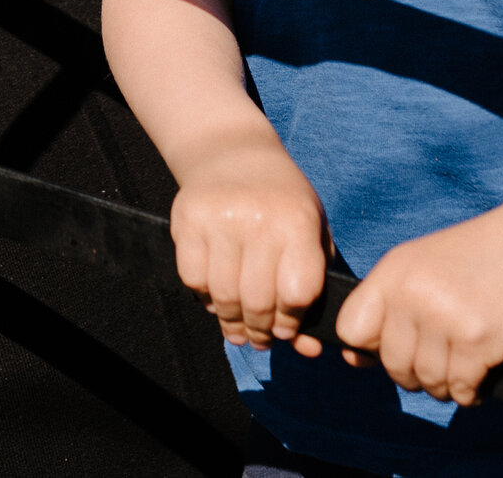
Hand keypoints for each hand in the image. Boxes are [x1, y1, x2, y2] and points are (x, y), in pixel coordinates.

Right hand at [168, 141, 331, 355]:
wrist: (233, 151)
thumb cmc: (282, 201)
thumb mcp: (311, 234)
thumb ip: (315, 290)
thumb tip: (310, 350)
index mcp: (297, 221)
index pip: (296, 293)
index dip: (291, 322)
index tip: (287, 329)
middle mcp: (259, 218)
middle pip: (258, 301)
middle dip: (260, 331)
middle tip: (260, 339)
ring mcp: (220, 217)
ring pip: (223, 295)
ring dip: (231, 322)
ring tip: (238, 329)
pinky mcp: (187, 218)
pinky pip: (192, 278)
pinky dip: (204, 298)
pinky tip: (216, 298)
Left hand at [334, 208, 502, 405]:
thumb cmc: (472, 260)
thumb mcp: (418, 267)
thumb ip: (384, 310)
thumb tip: (352, 362)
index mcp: (392, 273)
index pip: (351, 329)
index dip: (370, 344)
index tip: (394, 344)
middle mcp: (413, 294)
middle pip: (392, 364)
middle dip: (412, 373)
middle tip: (436, 363)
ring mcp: (446, 318)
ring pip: (429, 381)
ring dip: (445, 386)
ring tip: (459, 369)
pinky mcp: (480, 340)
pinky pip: (462, 389)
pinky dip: (470, 393)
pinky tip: (478, 379)